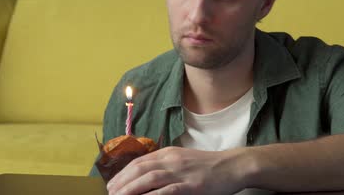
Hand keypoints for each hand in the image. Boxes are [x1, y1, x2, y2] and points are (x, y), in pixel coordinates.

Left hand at [106, 146, 244, 194]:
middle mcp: (172, 160)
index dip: (123, 174)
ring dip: (131, 189)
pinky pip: (168, 190)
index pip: (139, 162)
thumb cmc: (208, 166)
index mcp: (168, 153)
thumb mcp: (183, 160)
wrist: (233, 166)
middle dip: (122, 182)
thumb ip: (165, 165)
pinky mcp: (192, 185)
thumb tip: (145, 175)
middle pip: (140, 169)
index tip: (112, 185)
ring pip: (149, 178)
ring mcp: (181, 172)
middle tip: (110, 194)